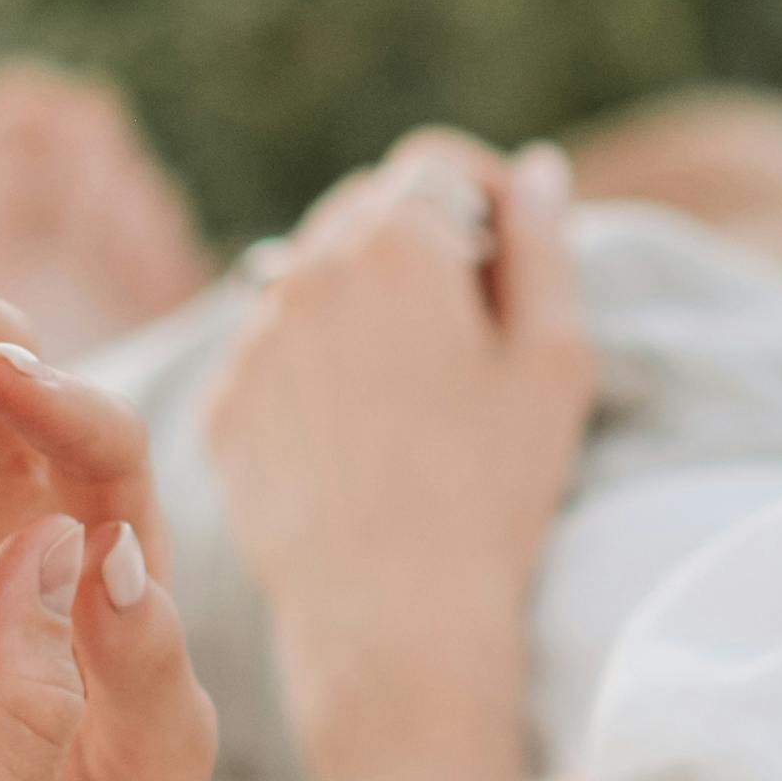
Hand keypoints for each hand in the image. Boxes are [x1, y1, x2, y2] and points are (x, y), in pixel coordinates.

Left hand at [201, 131, 595, 780]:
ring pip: (314, 276)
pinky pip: (274, 347)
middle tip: (475, 331)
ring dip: (366, 302)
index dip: (490, 196)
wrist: (392, 617)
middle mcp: (306, 269)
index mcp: (397, 242)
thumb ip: (546, 244)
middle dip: (426, 244)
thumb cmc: (493, 490)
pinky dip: (317, 365)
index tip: (517, 258)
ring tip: (417, 394)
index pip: (438, 163)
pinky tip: (363, 438)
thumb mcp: (555, 360)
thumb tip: (537, 170)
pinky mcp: (225, 403)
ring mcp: (254, 337)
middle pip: (370, 210)